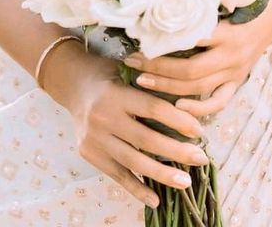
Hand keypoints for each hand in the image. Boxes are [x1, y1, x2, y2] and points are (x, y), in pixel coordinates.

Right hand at [44, 46, 209, 211]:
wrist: (72, 83)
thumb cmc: (108, 74)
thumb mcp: (128, 71)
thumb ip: (152, 87)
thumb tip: (190, 107)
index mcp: (116, 93)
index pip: (152, 108)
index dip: (178, 120)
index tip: (199, 130)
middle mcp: (102, 117)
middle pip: (145, 139)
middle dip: (176, 151)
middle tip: (200, 159)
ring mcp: (94, 139)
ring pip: (133, 161)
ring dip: (161, 174)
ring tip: (185, 182)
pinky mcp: (90, 154)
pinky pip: (117, 175)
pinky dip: (137, 189)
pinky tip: (155, 199)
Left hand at [124, 9, 271, 120]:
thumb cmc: (244, 2)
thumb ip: (198, 6)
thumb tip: (160, 3)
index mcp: (226, 31)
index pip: (189, 41)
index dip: (162, 43)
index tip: (139, 40)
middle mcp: (230, 54)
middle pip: (190, 70)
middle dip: (158, 68)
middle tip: (133, 63)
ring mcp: (235, 71)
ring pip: (198, 87)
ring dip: (168, 87)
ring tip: (142, 81)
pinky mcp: (238, 81)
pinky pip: (219, 102)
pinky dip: (198, 108)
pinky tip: (177, 106)